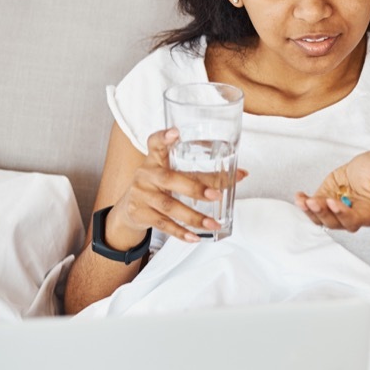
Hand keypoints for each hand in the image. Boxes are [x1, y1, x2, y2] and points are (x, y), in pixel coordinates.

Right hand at [110, 128, 246, 243]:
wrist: (129, 209)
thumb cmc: (158, 187)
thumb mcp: (171, 175)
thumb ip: (199, 173)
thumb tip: (240, 174)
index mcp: (155, 160)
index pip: (154, 143)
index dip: (163, 137)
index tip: (175, 132)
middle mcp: (146, 174)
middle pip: (169, 179)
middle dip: (195, 188)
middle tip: (217, 195)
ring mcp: (141, 194)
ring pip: (169, 206)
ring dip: (193, 217)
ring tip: (213, 224)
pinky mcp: (139, 213)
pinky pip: (162, 224)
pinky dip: (180, 232)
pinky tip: (195, 237)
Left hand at [295, 150, 369, 231]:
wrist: (365, 166)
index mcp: (367, 214)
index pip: (353, 220)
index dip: (342, 214)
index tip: (334, 202)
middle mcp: (349, 216)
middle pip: (334, 222)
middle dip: (323, 213)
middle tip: (315, 202)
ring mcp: (334, 210)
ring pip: (321, 218)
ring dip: (311, 211)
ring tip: (304, 201)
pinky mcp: (323, 201)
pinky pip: (312, 207)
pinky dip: (303, 204)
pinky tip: (299, 196)